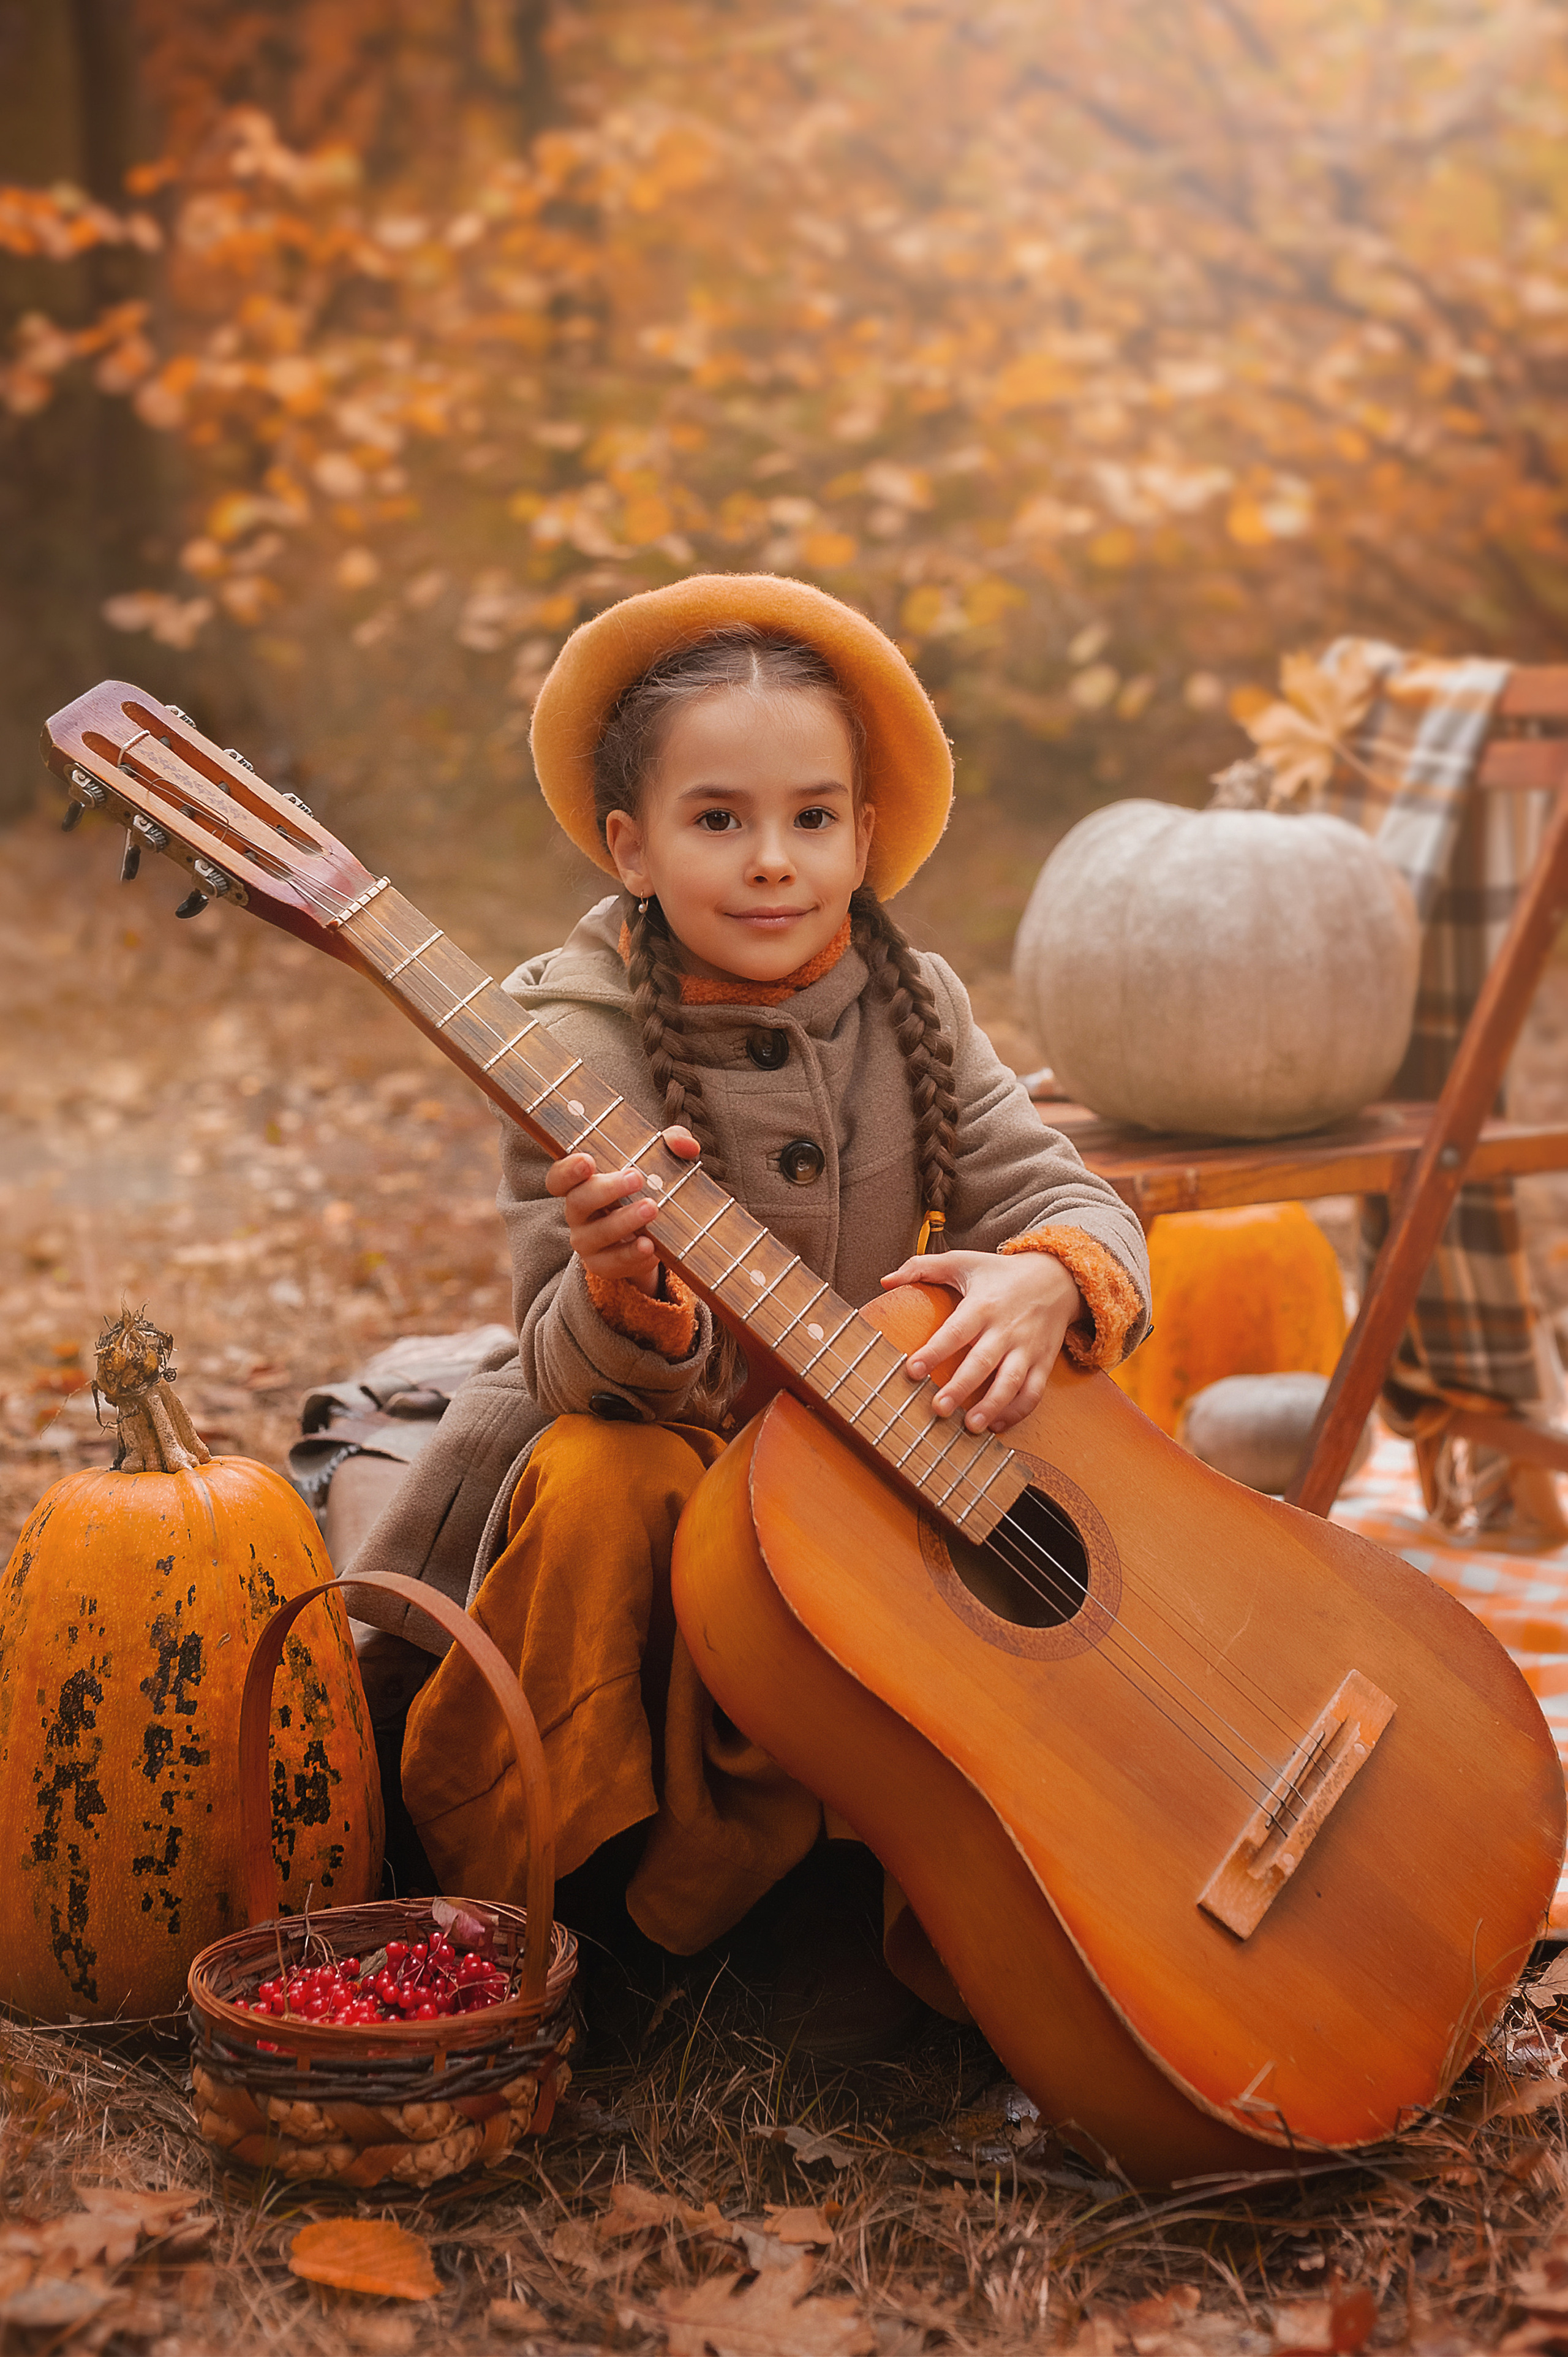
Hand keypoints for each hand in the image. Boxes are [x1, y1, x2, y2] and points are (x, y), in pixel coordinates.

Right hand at [545, 1125, 700, 1295]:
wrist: (654, 1237)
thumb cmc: (649, 1189)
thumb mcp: (661, 1162)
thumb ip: (672, 1144)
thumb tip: (685, 1144)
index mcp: (583, 1184)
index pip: (559, 1178)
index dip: (567, 1170)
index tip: (588, 1161)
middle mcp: (579, 1213)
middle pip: (578, 1201)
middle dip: (607, 1189)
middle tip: (637, 1178)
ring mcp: (588, 1242)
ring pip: (596, 1234)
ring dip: (624, 1222)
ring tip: (652, 1208)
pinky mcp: (603, 1266)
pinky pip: (612, 1264)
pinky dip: (632, 1255)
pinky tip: (651, 1246)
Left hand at [881, 1250, 1085, 1432]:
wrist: (1056, 1278)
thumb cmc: (1000, 1273)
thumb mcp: (962, 1261)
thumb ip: (921, 1268)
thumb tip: (885, 1281)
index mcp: (983, 1305)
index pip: (956, 1331)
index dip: (934, 1351)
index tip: (911, 1369)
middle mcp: (1006, 1328)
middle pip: (983, 1361)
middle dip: (961, 1387)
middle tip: (938, 1409)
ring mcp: (1027, 1347)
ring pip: (1011, 1381)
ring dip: (992, 1406)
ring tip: (970, 1426)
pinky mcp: (1043, 1362)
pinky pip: (1034, 1391)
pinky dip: (1018, 1411)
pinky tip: (997, 1425)